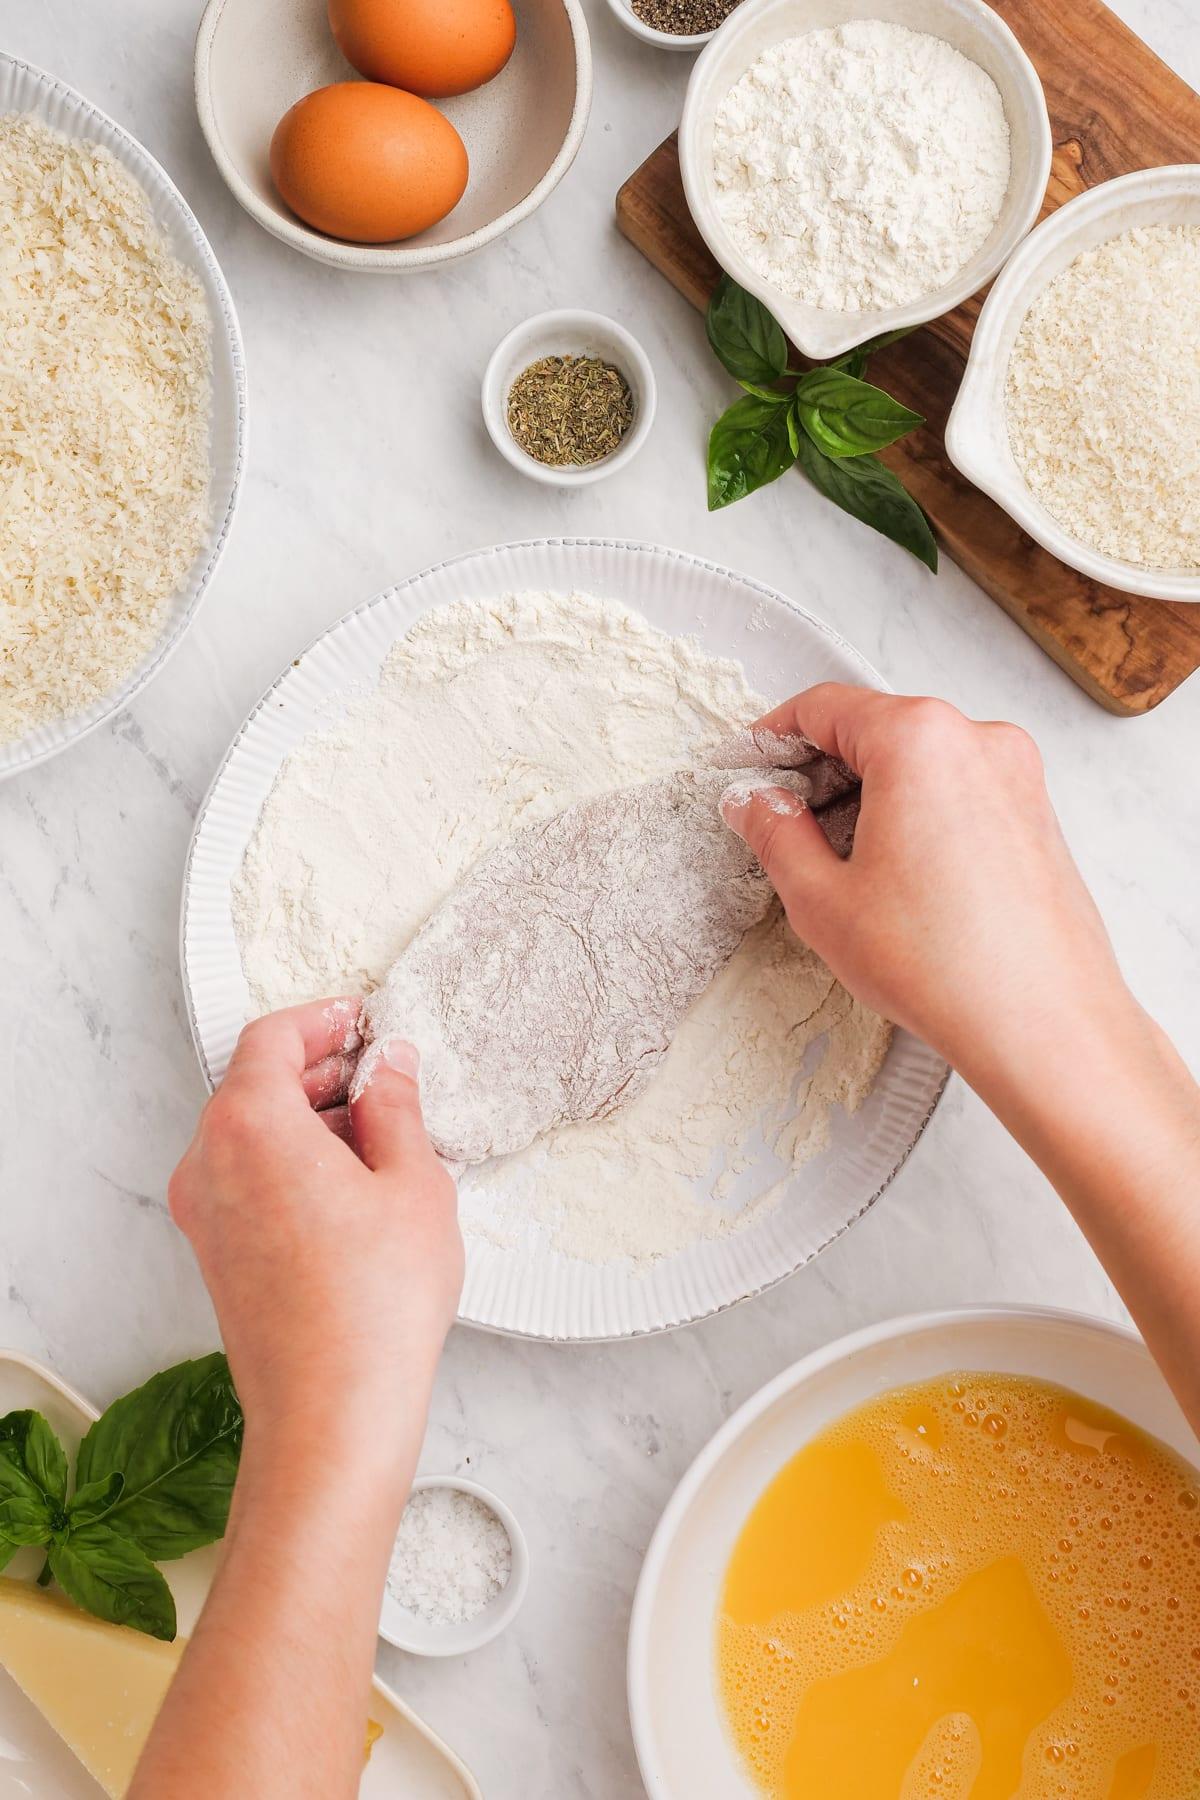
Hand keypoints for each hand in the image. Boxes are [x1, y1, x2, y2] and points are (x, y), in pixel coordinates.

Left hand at [168, 999, 462, 1481]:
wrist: (332, 1411)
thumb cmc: (373, 1306)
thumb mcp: (413, 1182)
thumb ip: (396, 1108)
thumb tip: (390, 1068)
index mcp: (250, 1124)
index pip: (272, 1038)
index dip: (321, 1019)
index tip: (359, 1021)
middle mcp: (209, 1162)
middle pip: (254, 1084)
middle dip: (318, 1070)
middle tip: (379, 1074)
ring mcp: (205, 1212)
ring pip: (250, 1134)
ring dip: (307, 1119)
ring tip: (380, 1137)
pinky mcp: (215, 1253)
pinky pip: (247, 1179)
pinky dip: (291, 1162)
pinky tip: (353, 1188)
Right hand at [720, 685, 1138, 1086]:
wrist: (1043, 1025)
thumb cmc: (946, 966)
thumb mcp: (823, 900)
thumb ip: (776, 834)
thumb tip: (755, 803)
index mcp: (920, 740)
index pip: (826, 705)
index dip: (772, 734)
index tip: (747, 764)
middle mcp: (978, 741)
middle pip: (876, 727)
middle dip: (822, 769)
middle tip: (781, 821)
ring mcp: (1017, 775)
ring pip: (919, 759)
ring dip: (869, 793)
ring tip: (838, 861)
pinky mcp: (1036, 813)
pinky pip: (958, 788)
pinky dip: (915, 811)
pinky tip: (894, 874)